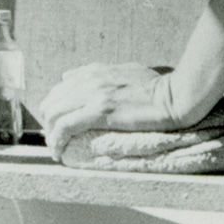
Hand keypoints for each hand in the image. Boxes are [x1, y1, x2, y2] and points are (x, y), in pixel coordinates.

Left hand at [36, 60, 184, 157]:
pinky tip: (59, 151)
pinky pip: (66, 126)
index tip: (57, 124)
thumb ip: (101, 74)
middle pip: (52, 102)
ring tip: (56, 149)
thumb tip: (74, 77)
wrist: (174, 96)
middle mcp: (91, 80)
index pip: (60, 87)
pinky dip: (58, 140)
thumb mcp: (126, 71)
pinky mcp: (100, 111)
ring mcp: (94, 94)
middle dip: (48, 123)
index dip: (54, 108)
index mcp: (96, 71)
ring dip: (51, 135)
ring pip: (54, 114)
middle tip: (55, 140)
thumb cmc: (157, 87)